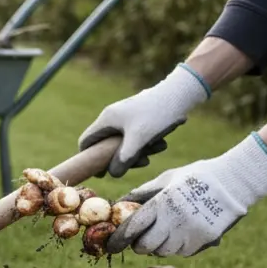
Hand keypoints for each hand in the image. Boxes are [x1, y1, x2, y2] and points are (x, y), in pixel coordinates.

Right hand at [79, 64, 210, 177]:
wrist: (179, 93)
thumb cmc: (156, 115)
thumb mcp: (139, 140)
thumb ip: (124, 158)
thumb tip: (113, 174)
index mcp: (106, 120)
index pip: (86, 141)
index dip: (89, 158)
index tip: (100, 172)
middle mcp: (113, 117)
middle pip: (107, 145)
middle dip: (122, 157)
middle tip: (138, 164)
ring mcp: (126, 116)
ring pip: (125, 142)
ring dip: (139, 150)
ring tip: (157, 149)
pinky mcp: (138, 116)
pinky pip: (136, 136)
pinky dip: (146, 142)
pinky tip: (161, 143)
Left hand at [107, 134, 266, 256]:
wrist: (236, 182)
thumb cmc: (196, 177)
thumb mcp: (166, 179)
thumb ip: (141, 194)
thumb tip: (118, 205)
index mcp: (163, 204)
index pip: (133, 228)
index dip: (118, 239)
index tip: (110, 244)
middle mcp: (175, 222)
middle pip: (145, 247)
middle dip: (138, 244)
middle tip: (139, 237)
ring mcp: (191, 234)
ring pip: (163, 251)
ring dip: (158, 245)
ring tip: (164, 230)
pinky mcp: (205, 242)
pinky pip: (182, 251)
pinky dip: (176, 245)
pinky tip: (182, 231)